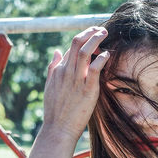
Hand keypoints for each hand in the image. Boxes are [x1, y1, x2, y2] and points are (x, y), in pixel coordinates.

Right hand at [42, 27, 109, 141]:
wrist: (58, 129)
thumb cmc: (56, 110)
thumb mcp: (50, 86)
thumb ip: (53, 68)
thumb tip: (56, 51)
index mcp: (58, 70)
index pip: (71, 48)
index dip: (83, 39)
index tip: (93, 36)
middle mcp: (66, 71)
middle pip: (77, 44)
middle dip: (89, 32)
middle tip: (101, 29)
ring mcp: (76, 80)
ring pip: (85, 52)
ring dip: (96, 39)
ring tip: (105, 33)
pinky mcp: (87, 89)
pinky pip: (95, 69)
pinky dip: (101, 59)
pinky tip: (107, 54)